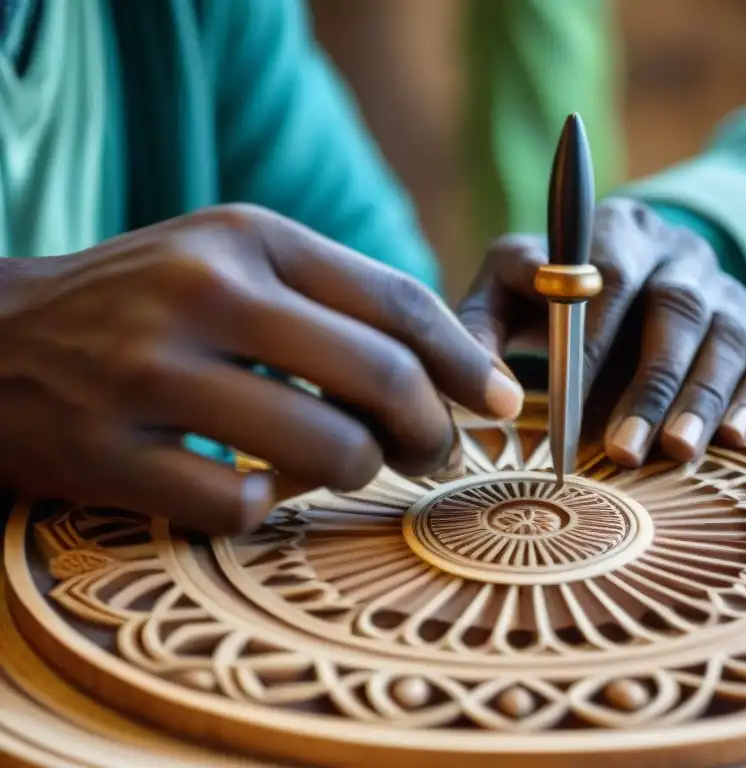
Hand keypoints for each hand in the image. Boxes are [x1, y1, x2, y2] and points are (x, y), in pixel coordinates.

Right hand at [0, 205, 522, 533]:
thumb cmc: (147, 303)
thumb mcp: (233, 261)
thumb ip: (333, 299)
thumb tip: (446, 364)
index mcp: (249, 238)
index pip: (395, 301)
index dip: (464, 361)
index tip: (499, 402)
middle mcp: (204, 293)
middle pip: (380, 375)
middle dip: (433, 430)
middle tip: (438, 454)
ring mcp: (151, 373)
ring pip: (326, 446)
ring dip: (359, 469)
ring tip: (348, 465)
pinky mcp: (111, 453)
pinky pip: (241, 505)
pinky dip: (266, 508)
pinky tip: (251, 489)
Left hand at [457, 197, 745, 467]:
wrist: (631, 283)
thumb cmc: (555, 298)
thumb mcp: (508, 293)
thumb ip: (481, 326)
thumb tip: (482, 384)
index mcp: (616, 230)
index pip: (609, 274)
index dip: (593, 336)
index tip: (567, 399)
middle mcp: (679, 251)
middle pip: (675, 307)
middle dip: (649, 384)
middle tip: (622, 451)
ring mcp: (725, 285)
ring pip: (726, 334)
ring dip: (701, 397)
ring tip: (678, 453)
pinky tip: (733, 438)